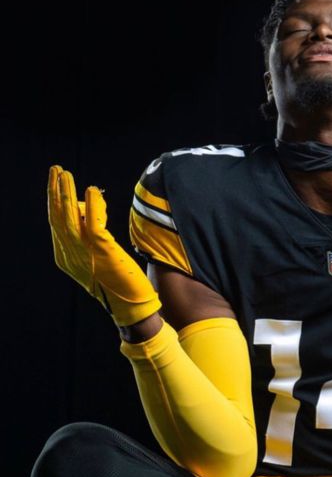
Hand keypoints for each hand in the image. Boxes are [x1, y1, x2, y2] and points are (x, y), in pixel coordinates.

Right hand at [48, 165, 161, 327]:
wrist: (131, 307)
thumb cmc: (118, 281)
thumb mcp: (97, 255)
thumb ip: (90, 235)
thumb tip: (89, 210)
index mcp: (66, 256)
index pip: (56, 222)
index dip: (54, 199)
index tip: (56, 179)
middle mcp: (70, 255)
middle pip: (58, 216)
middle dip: (55, 191)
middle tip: (56, 169)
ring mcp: (85, 254)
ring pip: (70, 217)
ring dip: (67, 193)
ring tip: (66, 174)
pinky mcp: (103, 253)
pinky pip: (93, 224)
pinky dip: (92, 205)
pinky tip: (92, 189)